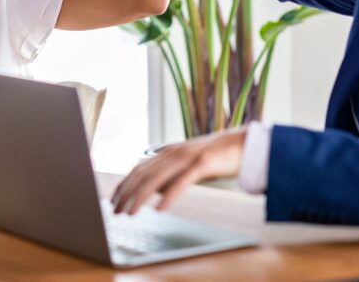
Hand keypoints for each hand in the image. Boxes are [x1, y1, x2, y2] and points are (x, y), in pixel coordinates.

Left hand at [111, 128, 246, 214]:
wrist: (244, 144)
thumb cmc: (217, 158)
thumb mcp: (188, 166)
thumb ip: (171, 175)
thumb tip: (154, 192)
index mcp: (168, 152)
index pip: (139, 168)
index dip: (124, 184)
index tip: (113, 199)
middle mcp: (174, 152)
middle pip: (142, 173)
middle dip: (126, 193)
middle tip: (115, 211)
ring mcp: (187, 156)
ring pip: (156, 178)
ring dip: (139, 197)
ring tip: (130, 214)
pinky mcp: (203, 163)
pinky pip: (181, 181)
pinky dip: (168, 196)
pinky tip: (159, 209)